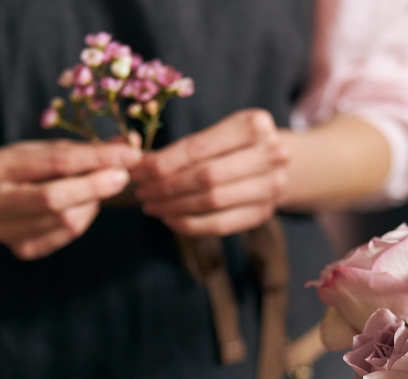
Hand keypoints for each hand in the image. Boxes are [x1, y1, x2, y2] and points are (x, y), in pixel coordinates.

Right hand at [0, 140, 141, 258]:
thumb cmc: (16, 169)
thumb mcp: (39, 150)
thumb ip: (80, 149)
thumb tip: (128, 143)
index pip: (56, 163)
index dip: (97, 158)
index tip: (129, 153)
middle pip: (56, 199)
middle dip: (97, 186)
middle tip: (123, 175)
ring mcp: (7, 231)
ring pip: (67, 221)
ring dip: (92, 204)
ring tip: (97, 189)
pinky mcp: (22, 250)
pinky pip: (66, 236)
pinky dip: (83, 219)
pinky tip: (82, 207)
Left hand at [132, 109, 287, 236]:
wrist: (274, 164)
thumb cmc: (234, 145)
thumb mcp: (217, 133)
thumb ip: (182, 148)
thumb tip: (133, 160)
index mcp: (254, 124)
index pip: (198, 148)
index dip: (163, 163)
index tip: (137, 172)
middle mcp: (271, 154)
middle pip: (205, 176)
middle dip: (166, 187)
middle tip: (141, 192)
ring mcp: (271, 186)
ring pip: (211, 201)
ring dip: (174, 207)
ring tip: (151, 206)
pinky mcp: (264, 213)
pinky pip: (219, 224)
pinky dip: (190, 224)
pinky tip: (170, 219)